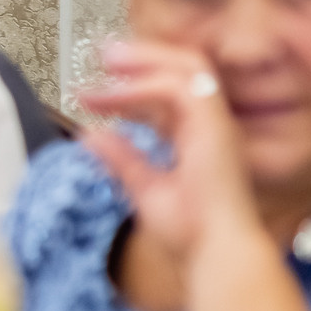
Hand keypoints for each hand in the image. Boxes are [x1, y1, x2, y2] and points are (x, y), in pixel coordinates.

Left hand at [77, 39, 260, 266]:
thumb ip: (123, 160)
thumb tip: (92, 137)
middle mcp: (212, 126)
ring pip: (187, 67)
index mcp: (199, 139)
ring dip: (143, 59)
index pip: (170, 96)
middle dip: (143, 57)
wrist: (216, 253)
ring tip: (105, 60)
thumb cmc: (193, 233)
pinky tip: (112, 95)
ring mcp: (217, 123)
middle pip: (184, 70)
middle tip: (103, 56)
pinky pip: (177, 88)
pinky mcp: (215, 125)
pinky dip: (142, 86)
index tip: (95, 91)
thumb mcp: (145, 188)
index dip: (133, 86)